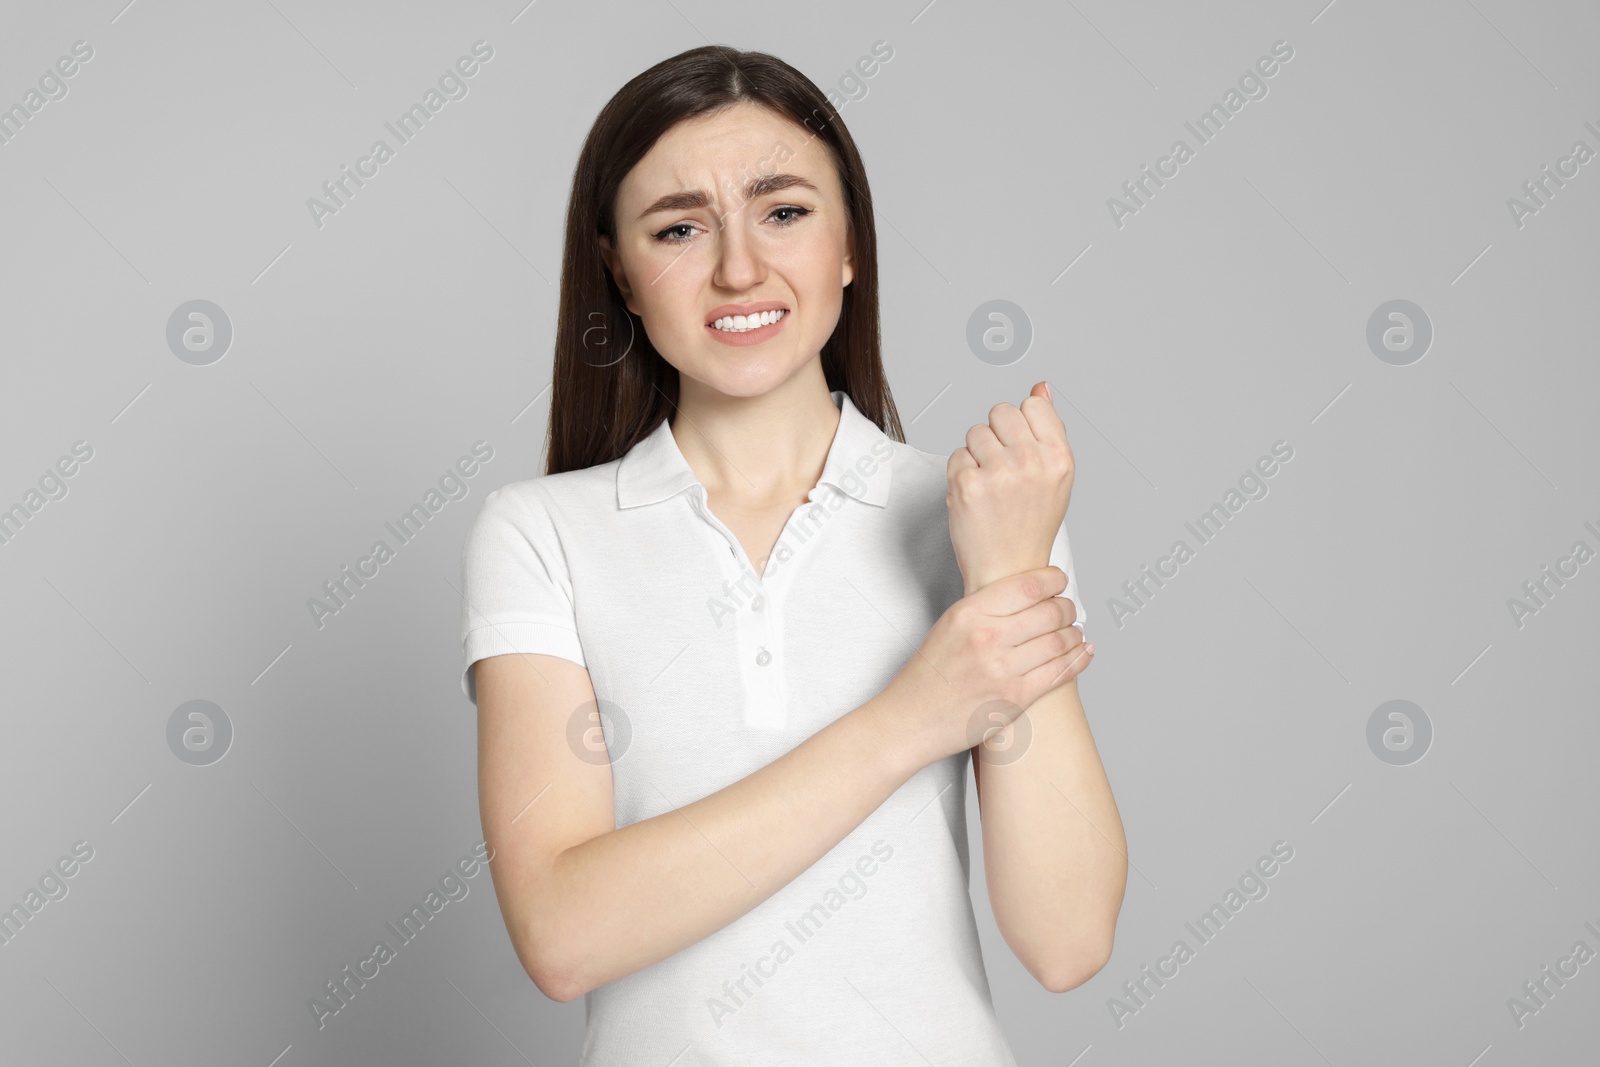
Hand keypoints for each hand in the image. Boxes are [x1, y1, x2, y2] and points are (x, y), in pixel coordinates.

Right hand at [876, 567, 1091, 767]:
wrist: (911, 719)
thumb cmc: (929, 674)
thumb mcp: (950, 625)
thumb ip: (986, 608)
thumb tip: (1030, 595)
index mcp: (969, 613)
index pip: (1028, 585)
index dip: (1054, 580)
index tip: (1060, 581)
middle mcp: (987, 638)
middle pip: (1050, 612)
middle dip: (1068, 607)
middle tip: (1069, 609)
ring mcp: (1003, 670)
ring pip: (1060, 641)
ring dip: (1075, 633)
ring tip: (1075, 631)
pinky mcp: (1015, 699)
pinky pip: (1060, 673)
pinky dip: (1079, 659)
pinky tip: (1085, 652)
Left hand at [947, 382, 1074, 595]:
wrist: (1009, 572)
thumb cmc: (1032, 524)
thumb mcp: (1055, 476)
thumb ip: (1049, 429)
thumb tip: (1041, 386)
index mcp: (1059, 458)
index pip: (1032, 404)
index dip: (1022, 425)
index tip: (1022, 450)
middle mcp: (1031, 462)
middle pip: (1001, 411)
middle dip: (997, 435)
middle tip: (1003, 469)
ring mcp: (998, 473)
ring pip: (975, 431)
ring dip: (977, 454)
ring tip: (990, 485)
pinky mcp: (967, 484)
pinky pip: (956, 455)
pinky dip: (961, 473)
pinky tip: (975, 496)